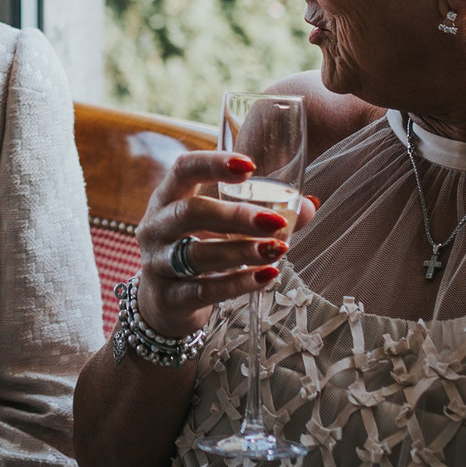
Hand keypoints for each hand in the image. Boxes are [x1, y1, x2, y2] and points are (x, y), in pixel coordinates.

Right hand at [134, 151, 312, 341]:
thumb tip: (309, 207)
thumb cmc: (197, 250)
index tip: (250, 166)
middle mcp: (156, 226)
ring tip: (278, 249)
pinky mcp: (168, 297)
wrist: (163, 303)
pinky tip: (266, 276)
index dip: (214, 163)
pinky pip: (205, 289)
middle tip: (276, 221)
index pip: (184, 169)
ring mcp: (157, 263)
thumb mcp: (220, 227)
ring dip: (241, 250)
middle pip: (190, 212)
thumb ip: (262, 214)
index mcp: (168, 198)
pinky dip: (238, 282)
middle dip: (236, 216)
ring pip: (197, 253)